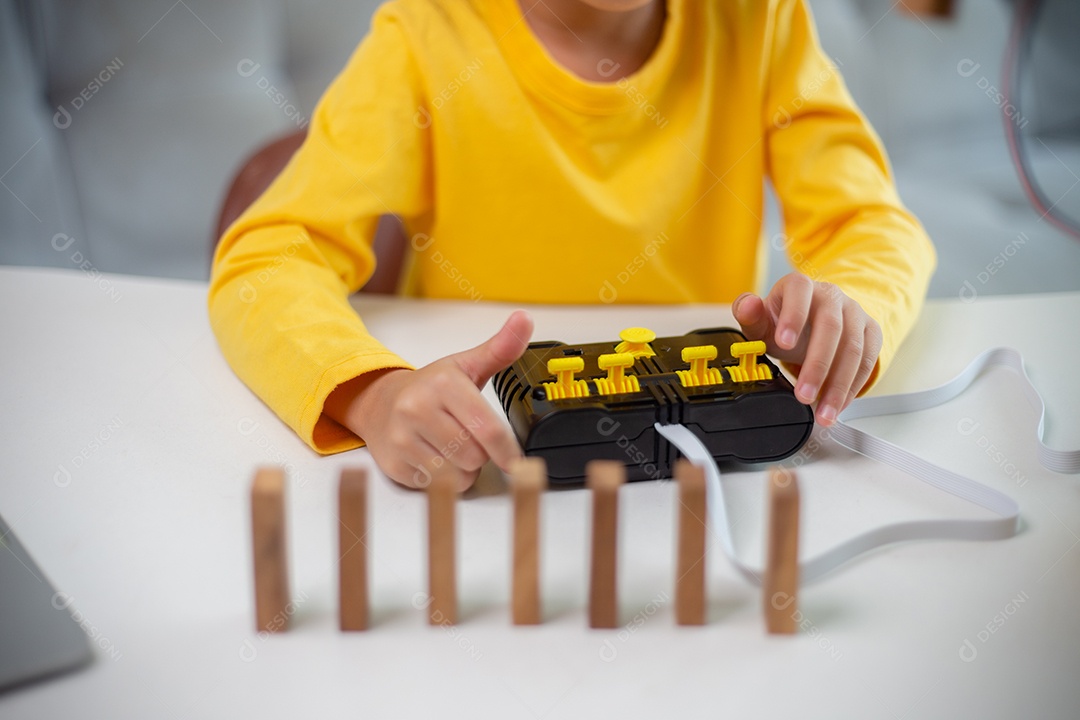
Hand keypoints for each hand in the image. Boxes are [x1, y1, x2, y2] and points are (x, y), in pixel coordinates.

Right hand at [326, 311, 533, 490]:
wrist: (379, 402)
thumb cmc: (430, 388)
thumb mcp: (466, 365)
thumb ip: (500, 348)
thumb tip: (525, 320)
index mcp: (443, 385)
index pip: (488, 430)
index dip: (507, 451)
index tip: (515, 459)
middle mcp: (418, 409)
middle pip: (475, 456)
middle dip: (480, 454)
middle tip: (470, 439)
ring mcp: (403, 438)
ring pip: (457, 476)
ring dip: (463, 469)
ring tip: (452, 448)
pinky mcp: (394, 465)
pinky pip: (436, 487)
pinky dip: (442, 479)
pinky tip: (434, 457)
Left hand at [732, 273, 880, 425]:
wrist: (811, 324)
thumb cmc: (783, 323)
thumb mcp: (761, 321)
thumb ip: (748, 315)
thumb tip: (748, 305)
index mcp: (800, 286)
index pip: (800, 292)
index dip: (793, 316)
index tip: (783, 343)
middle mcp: (831, 296)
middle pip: (831, 327)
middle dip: (818, 366)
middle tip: (804, 395)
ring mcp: (854, 312)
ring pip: (854, 349)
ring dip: (838, 385)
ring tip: (823, 412)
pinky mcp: (870, 332)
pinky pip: (868, 361)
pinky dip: (853, 387)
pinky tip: (838, 404)